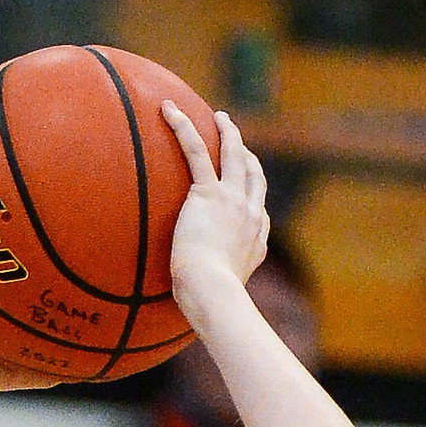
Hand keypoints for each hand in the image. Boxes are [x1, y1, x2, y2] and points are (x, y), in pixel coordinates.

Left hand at [163, 104, 268, 332]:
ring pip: (234, 154)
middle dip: (247, 153)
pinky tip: (167, 110)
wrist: (213, 295)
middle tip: (235, 137)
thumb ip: (212, 295)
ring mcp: (233, 201)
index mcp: (256, 239)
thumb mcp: (218, 299)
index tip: (245, 185)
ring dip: (227, 132)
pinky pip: (196, 150)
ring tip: (218, 116)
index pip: (258, 208)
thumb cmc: (211, 307)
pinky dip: (183, 127)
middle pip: (253, 174)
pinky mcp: (208, 193)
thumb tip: (198, 316)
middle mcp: (251, 215)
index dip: (252, 192)